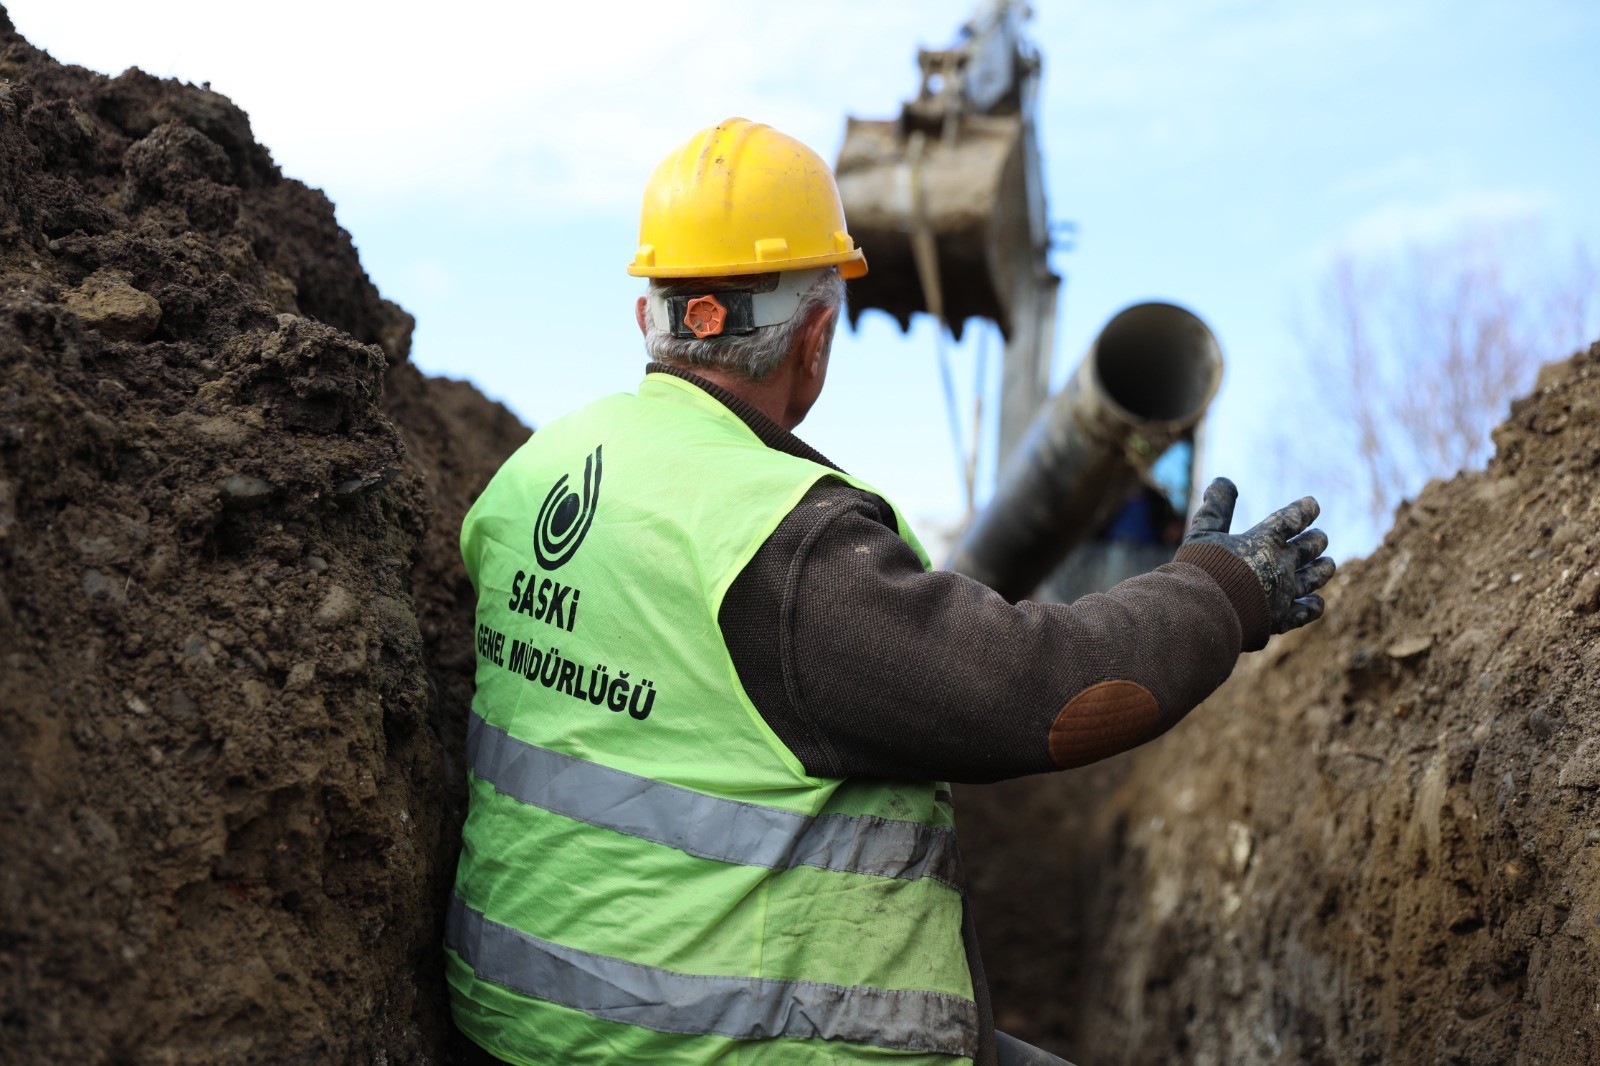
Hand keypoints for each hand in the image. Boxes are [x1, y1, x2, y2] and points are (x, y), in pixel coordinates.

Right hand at [1183, 477, 1334, 633]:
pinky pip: (1306, 612)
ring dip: (1323, 569)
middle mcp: (1282, 564)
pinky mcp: (1282, 618)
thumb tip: (1223, 480)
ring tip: (1329, 563)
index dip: (1305, 509)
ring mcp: (1285, 592)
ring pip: (1315, 577)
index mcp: (1265, 540)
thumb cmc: (1200, 569)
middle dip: (1316, 540)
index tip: (1313, 504)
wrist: (1202, 612)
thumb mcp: (1203, 532)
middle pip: (1310, 547)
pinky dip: (1314, 605)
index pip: (1292, 518)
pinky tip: (1317, 602)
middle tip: (1319, 538)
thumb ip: (1216, 508)